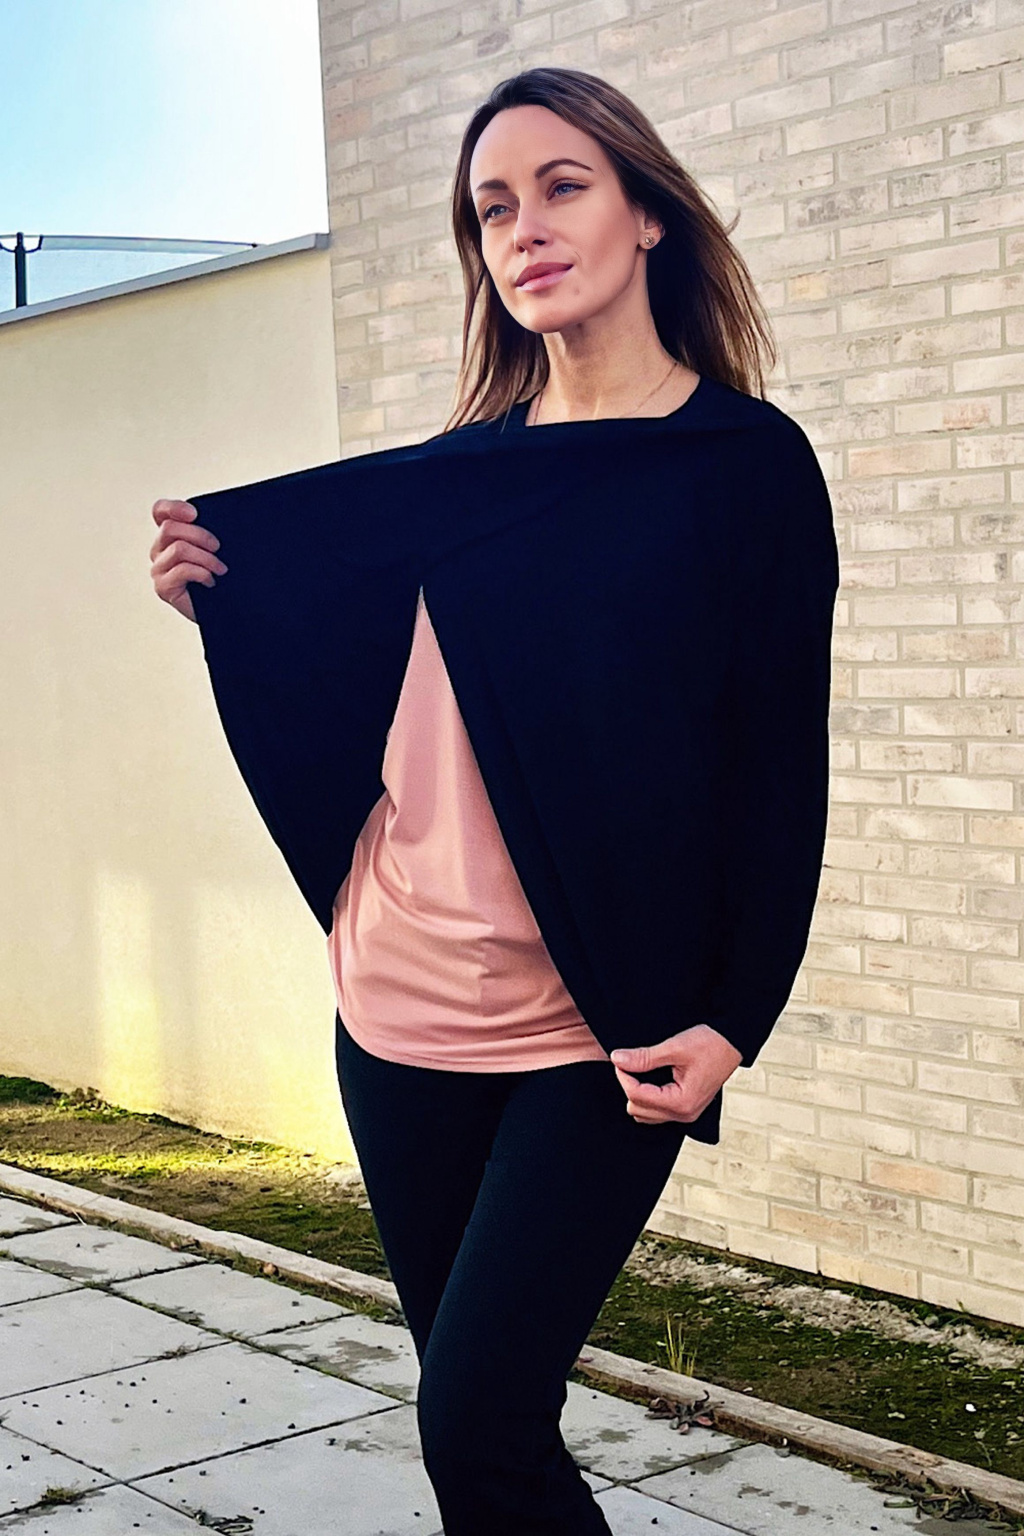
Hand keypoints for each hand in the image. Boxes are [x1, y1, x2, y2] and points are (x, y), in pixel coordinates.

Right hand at [150, 498, 227, 622]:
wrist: (225, 610)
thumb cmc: (221, 579)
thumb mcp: (215, 549)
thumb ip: (207, 531)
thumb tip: (214, 515)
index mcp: (169, 536)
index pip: (160, 511)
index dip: (173, 507)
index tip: (195, 514)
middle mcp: (159, 550)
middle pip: (170, 528)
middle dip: (200, 535)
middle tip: (218, 548)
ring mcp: (159, 569)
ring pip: (179, 549)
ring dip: (206, 558)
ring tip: (220, 569)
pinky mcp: (163, 587)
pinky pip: (182, 570)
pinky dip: (202, 573)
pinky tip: (211, 582)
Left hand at [609, 1024, 743, 1124]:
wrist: (732, 1042)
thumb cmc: (711, 1044)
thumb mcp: (675, 1047)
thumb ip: (644, 1057)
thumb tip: (618, 1059)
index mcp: (682, 1102)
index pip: (637, 1097)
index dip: (624, 1076)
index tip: (620, 1060)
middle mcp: (684, 1114)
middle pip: (638, 1110)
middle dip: (629, 1086)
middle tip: (631, 1063)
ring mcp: (686, 1114)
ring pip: (646, 1114)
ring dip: (638, 1094)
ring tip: (641, 1071)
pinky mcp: (686, 1108)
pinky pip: (658, 1112)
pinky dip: (649, 1097)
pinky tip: (650, 1080)